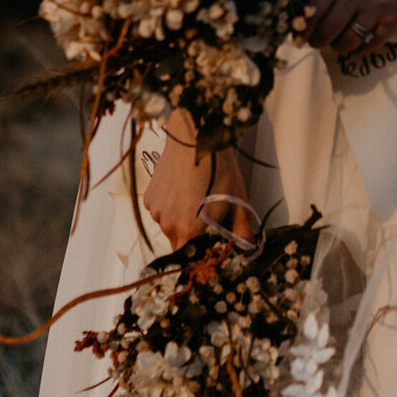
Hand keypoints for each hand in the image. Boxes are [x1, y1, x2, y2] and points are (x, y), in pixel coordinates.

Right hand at [143, 120, 253, 250]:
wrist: (195, 137)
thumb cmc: (219, 168)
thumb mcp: (238, 200)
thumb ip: (242, 231)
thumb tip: (246, 250)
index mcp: (191, 230)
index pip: (193, 259)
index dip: (204, 253)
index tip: (212, 243)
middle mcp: (169, 225)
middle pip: (180, 245)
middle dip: (193, 238)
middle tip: (207, 217)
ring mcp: (156, 211)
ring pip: (170, 228)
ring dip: (181, 221)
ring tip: (195, 198)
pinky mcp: (149, 198)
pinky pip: (160, 212)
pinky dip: (170, 207)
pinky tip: (182, 189)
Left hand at [307, 0, 396, 53]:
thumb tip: (308, 11)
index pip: (313, 9)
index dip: (304, 27)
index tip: (301, 36)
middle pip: (327, 29)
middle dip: (318, 41)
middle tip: (317, 44)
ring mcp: (376, 7)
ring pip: (347, 41)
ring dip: (339, 47)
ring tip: (338, 45)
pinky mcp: (395, 20)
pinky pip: (370, 44)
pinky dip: (360, 49)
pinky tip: (358, 46)